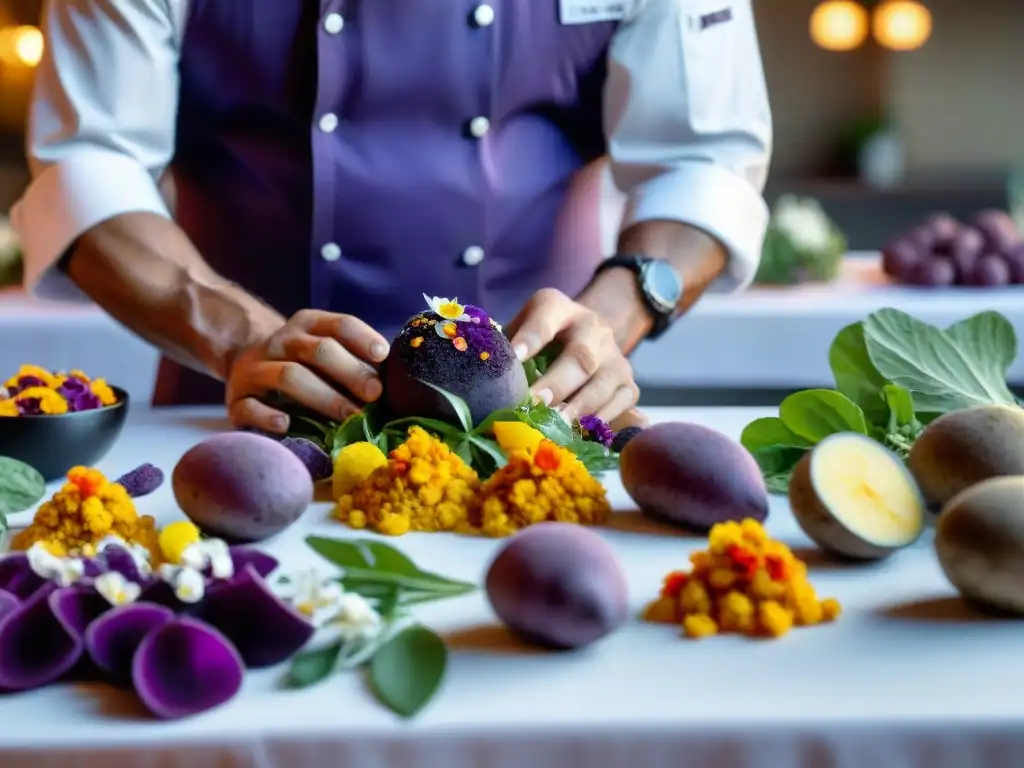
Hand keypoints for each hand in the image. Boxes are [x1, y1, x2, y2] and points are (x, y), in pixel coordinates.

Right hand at [226, 310, 389, 432]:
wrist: (248, 369)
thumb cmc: (305, 367)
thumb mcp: (327, 353)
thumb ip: (356, 361)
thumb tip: (398, 384)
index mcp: (308, 325)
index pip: (338, 325)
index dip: (362, 338)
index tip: (382, 356)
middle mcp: (281, 341)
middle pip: (318, 350)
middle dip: (350, 372)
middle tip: (374, 395)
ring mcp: (256, 368)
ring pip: (289, 376)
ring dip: (324, 397)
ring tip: (349, 416)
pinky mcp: (236, 399)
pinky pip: (250, 406)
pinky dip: (268, 416)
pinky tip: (287, 425)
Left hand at [506, 288, 639, 423]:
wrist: (588, 337)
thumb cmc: (541, 342)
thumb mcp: (521, 332)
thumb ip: (503, 349)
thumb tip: (480, 379)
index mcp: (559, 308)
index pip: (546, 317)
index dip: (530, 338)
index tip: (513, 358)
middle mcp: (593, 328)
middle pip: (581, 357)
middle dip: (557, 383)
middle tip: (535, 404)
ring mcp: (615, 356)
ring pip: (603, 383)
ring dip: (578, 408)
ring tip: (555, 427)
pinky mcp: (629, 383)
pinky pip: (621, 404)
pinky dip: (600, 421)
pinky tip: (579, 434)